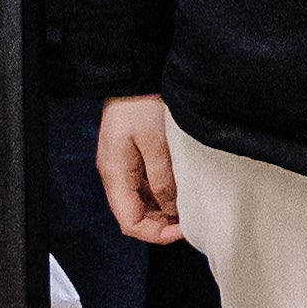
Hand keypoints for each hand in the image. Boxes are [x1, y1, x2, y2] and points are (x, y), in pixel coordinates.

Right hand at [100, 95, 183, 243]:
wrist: (136, 73)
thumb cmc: (142, 103)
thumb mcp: (157, 143)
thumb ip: (163, 179)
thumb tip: (172, 210)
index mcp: (115, 174)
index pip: (130, 222)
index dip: (156, 234)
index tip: (184, 230)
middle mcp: (115, 173)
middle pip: (134, 215)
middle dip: (162, 224)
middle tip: (191, 222)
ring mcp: (122, 165)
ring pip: (141, 202)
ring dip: (163, 209)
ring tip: (190, 208)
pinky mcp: (131, 155)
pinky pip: (144, 185)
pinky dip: (162, 193)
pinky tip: (180, 189)